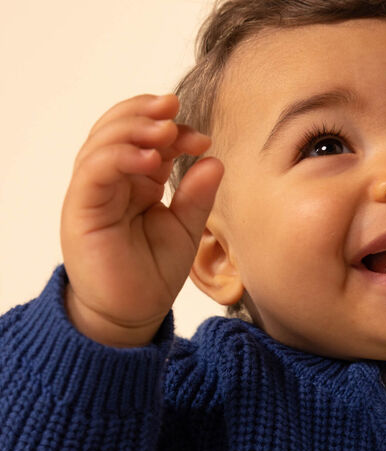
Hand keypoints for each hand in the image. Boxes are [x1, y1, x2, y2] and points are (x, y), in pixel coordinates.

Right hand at [60, 94, 223, 345]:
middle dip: (147, 114)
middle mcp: (111, 181)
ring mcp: (93, 192)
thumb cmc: (154, 274)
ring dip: (134, 129)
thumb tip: (215, 159)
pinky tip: (150, 160)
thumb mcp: (186, 231)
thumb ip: (198, 197)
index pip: (147, 139)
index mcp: (136, 181)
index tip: (202, 139)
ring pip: (103, 142)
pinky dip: (120, 158)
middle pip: (119, 129)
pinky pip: (94, 170)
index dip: (172, 129)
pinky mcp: (81, 209)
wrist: (133, 315)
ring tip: (165, 131)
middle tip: (175, 111)